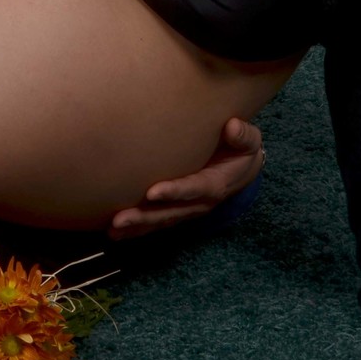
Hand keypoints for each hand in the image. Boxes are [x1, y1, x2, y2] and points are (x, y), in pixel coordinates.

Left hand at [108, 117, 264, 239]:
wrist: (243, 168)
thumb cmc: (241, 149)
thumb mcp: (249, 140)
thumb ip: (242, 135)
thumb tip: (232, 126)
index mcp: (216, 184)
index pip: (194, 189)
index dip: (175, 192)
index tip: (152, 193)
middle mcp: (200, 202)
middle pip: (171, 213)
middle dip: (145, 217)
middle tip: (119, 220)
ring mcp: (188, 209)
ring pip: (161, 221)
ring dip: (137, 226)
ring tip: (112, 229)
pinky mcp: (178, 210)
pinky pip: (157, 222)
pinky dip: (137, 229)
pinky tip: (114, 233)